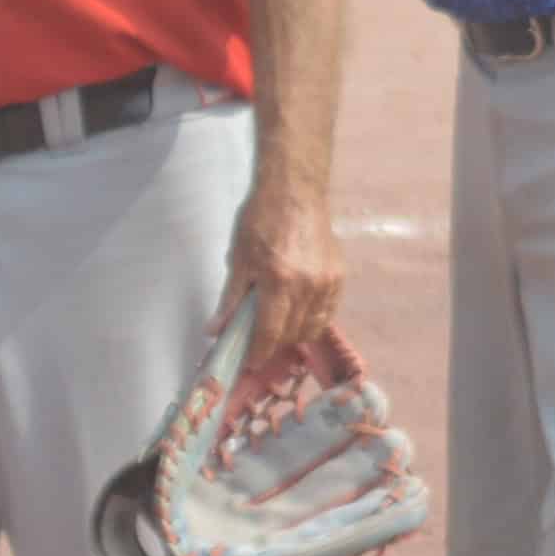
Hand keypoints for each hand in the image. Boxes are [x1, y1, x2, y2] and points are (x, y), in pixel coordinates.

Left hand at [220, 160, 342, 364]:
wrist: (294, 192)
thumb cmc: (260, 221)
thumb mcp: (238, 259)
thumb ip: (230, 299)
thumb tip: (215, 330)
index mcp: (278, 281)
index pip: (270, 332)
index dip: (259, 352)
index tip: (251, 363)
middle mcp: (307, 285)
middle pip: (293, 332)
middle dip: (274, 344)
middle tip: (259, 344)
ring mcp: (328, 281)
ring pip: (314, 326)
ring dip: (295, 335)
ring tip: (278, 330)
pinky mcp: (339, 275)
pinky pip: (329, 311)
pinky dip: (313, 320)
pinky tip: (298, 316)